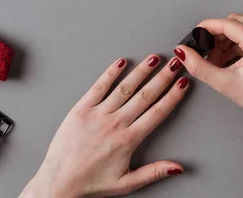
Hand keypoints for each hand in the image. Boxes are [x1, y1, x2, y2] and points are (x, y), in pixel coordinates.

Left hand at [20, 55, 188, 197]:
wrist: (59, 182)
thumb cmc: (91, 182)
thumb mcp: (127, 183)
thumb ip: (154, 172)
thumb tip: (177, 167)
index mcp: (128, 140)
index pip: (157, 112)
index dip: (173, 96)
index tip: (183, 84)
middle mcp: (115, 124)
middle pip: (145, 95)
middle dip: (163, 78)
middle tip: (175, 64)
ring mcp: (98, 114)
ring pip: (125, 88)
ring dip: (141, 71)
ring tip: (154, 59)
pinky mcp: (81, 109)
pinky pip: (98, 87)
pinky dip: (110, 73)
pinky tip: (121, 63)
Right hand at [174, 14, 242, 125]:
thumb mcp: (224, 83)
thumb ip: (198, 66)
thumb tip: (183, 52)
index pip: (226, 24)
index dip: (207, 27)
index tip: (194, 34)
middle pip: (233, 22)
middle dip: (216, 35)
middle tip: (206, 53)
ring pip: (241, 26)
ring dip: (225, 40)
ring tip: (217, 60)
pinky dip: (235, 43)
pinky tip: (228, 59)